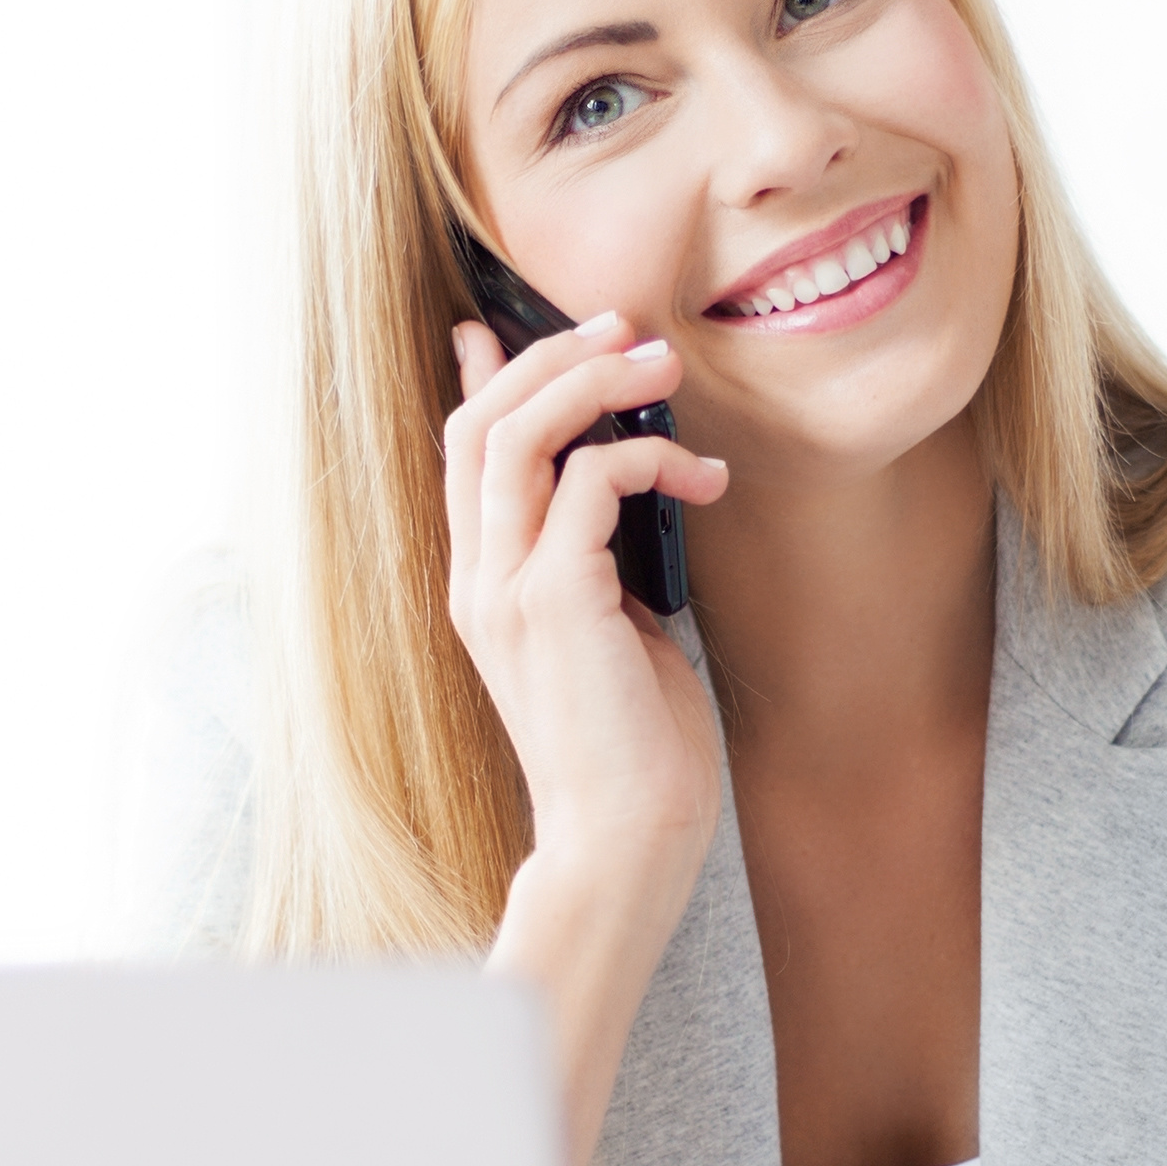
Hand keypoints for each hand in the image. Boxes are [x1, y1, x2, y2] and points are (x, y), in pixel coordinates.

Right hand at [443, 315, 730, 1165]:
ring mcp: (507, 590)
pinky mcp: (554, 601)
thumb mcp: (614, 631)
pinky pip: (591, 483)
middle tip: (626, 329)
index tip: (493, 325)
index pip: (461, 457)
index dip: (480, 382)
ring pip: (518, 436)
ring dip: (593, 383)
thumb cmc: (635, 750)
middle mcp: (478, 580)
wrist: (625, 840)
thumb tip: (623, 493)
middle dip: (551, 358)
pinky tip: (705, 479)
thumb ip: (599, 563)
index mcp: (483, 587)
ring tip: (661, 364)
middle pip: (481, 426)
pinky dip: (648, 458)